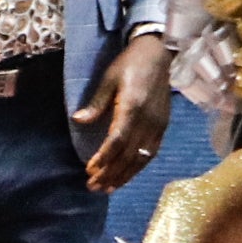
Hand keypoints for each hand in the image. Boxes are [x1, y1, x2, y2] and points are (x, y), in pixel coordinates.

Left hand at [76, 29, 178, 191]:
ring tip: (108, 189)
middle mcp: (147, 120)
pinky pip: (151, 153)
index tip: (90, 170)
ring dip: (124, 175)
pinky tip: (127, 175)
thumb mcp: (108, 78)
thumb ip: (96, 103)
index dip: (104, 158)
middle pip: (128, 155)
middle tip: (93, 187)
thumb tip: (78, 120)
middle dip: (110, 173)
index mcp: (132, 106)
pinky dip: (138, 167)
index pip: (117, 140)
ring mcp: (158, 125)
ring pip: (141, 158)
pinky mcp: (163, 126)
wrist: (159, 53)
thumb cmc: (129, 64)